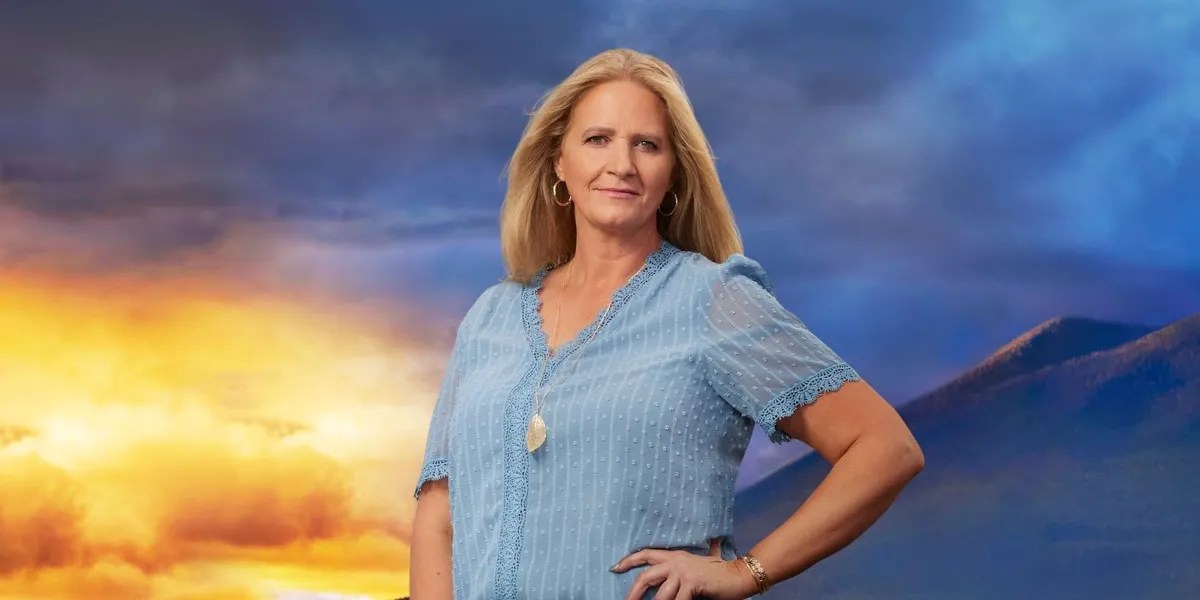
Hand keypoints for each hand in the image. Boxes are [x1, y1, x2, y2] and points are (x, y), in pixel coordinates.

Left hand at [611, 539, 758, 599]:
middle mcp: (677, 562)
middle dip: (633, 592)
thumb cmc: (722, 570)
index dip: (629, 560)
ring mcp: (684, 573)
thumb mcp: (709, 558)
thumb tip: (714, 539)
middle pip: (646, 576)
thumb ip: (707, 550)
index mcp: (676, 555)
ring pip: (660, 595)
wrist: (739, 576)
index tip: (614, 567)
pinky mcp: (692, 584)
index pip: (647, 554)